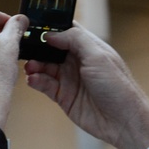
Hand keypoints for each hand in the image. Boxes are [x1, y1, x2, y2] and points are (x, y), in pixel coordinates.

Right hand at [24, 23, 148, 148]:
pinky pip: (45, 85)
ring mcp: (70, 79)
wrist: (123, 121)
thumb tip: (51, 34)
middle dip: (37, 48)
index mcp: (88, 48)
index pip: (66, 32)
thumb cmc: (117, 86)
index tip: (33, 27)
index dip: (50, 28)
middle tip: (25, 49)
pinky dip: (36, 81)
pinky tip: (32, 79)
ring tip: (29, 67)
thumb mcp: (97, 55)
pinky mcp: (63, 97)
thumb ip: (74, 40)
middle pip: (50, 50)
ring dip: (34, 65)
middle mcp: (77, 62)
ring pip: (45, 67)